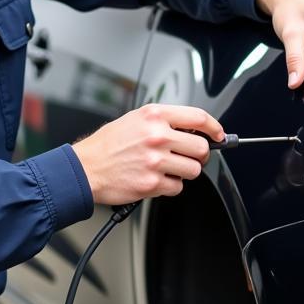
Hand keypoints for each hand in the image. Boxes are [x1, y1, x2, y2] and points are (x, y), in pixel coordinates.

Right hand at [72, 104, 224, 205]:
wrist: (85, 168)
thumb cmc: (107, 145)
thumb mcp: (134, 120)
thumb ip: (163, 121)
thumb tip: (191, 130)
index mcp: (154, 116)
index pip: (199, 118)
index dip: (214, 128)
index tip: (218, 135)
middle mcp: (157, 136)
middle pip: (201, 148)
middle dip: (199, 156)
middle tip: (189, 158)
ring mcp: (155, 161)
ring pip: (193, 170)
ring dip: (185, 172)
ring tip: (168, 169)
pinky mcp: (152, 183)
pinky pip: (177, 187)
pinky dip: (170, 186)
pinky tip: (156, 179)